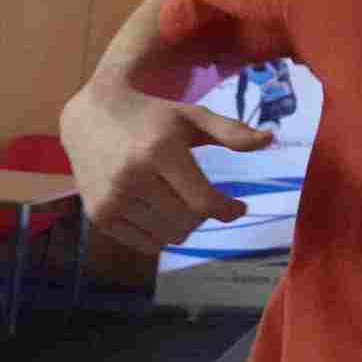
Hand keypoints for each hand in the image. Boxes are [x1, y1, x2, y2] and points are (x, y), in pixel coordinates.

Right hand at [59, 80, 273, 253]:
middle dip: (205, 215)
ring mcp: (111, 199)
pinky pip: (146, 245)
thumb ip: (231, 131)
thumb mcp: (191, 116)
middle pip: (188, 223)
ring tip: (180, 201)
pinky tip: (159, 210)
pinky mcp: (99, 215)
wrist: (90, 117)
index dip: (227, 210)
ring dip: (184, 225)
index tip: (239, 207)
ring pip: (169, 237)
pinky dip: (161, 234)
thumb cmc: (152, 118)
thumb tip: (271, 139)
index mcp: (159, 151)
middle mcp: (132, 177)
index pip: (203, 202)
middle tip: (205, 199)